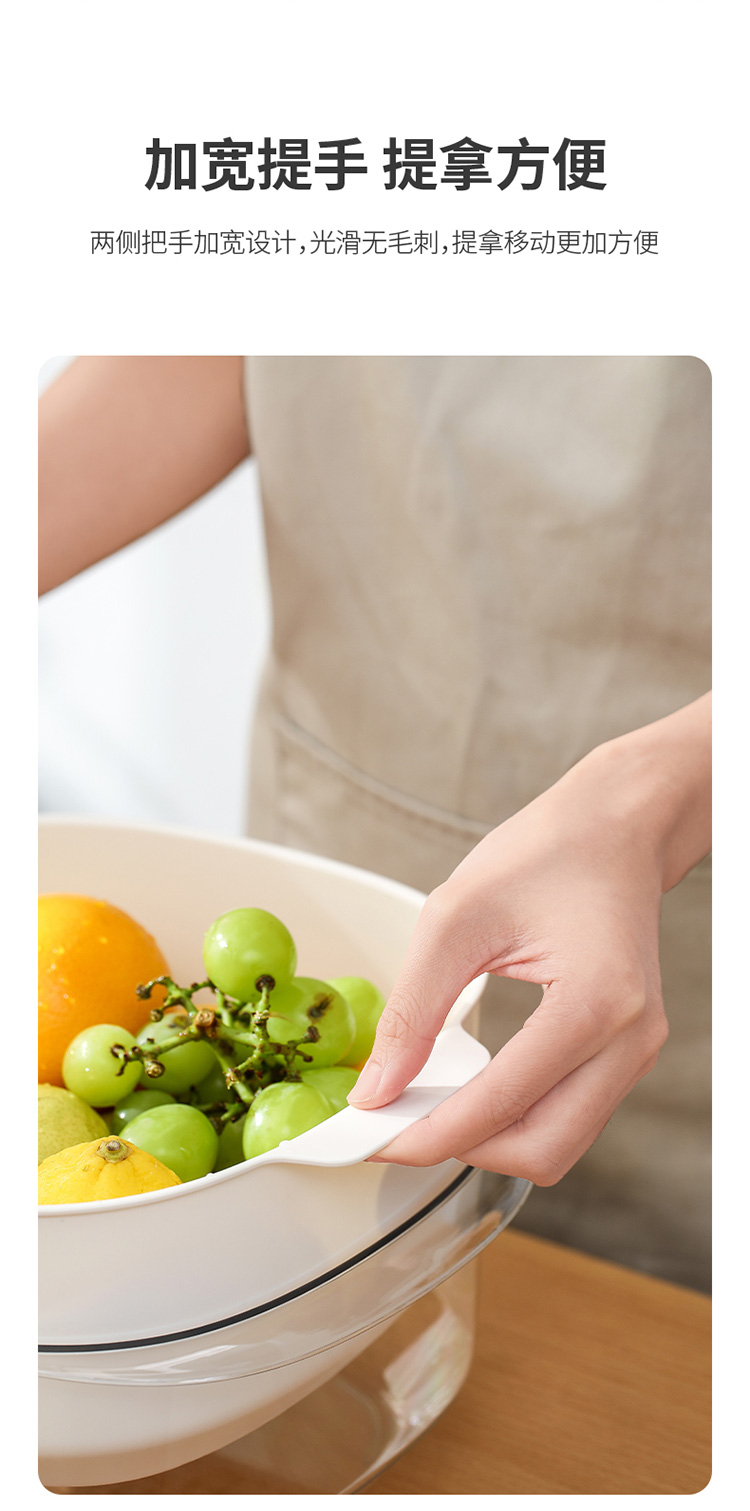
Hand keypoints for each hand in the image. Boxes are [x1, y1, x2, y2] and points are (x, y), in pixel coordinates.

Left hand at [348, 696, 710, 1183]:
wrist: (615, 829)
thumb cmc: (545, 855)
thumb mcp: (454, 919)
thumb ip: (412, 1013)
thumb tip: (376, 1090)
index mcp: (594, 1003)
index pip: (501, 1105)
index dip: (426, 1133)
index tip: (367, 1135)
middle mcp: (630, 1041)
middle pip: (540, 1152)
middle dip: (459, 1151)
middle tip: (392, 1126)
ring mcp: (638, 1052)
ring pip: (559, 1146)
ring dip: (489, 1142)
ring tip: (425, 1104)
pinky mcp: (629, 1053)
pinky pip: (570, 1117)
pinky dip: (515, 1119)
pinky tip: (468, 1088)